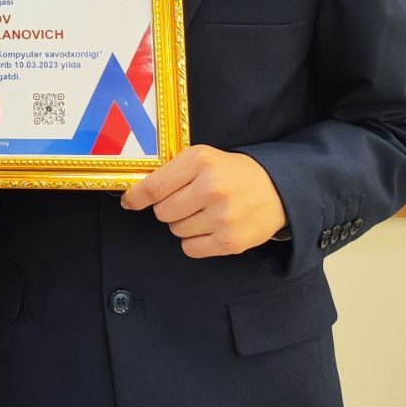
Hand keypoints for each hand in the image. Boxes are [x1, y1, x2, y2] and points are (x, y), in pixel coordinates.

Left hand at [121, 145, 285, 257]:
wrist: (276, 189)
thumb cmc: (230, 172)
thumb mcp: (202, 157)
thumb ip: (172, 171)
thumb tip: (136, 193)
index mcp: (200, 161)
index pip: (154, 187)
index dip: (136, 197)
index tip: (129, 201)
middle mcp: (211, 188)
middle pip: (162, 212)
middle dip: (167, 208)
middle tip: (186, 200)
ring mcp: (222, 217)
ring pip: (175, 230)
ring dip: (182, 223)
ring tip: (203, 211)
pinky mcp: (230, 241)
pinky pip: (190, 248)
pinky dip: (194, 240)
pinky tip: (209, 227)